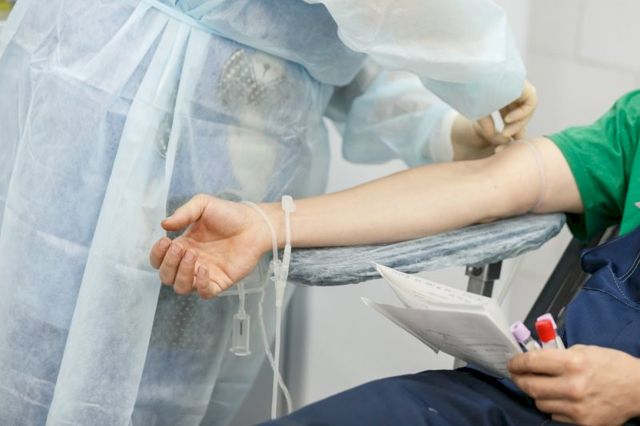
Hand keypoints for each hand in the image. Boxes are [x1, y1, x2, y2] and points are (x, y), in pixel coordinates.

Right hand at [149, 194, 272, 298]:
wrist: (255, 224)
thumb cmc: (230, 214)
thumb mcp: (203, 205)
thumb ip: (183, 213)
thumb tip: (164, 225)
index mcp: (183, 246)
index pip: (159, 260)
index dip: (157, 254)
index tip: (166, 241)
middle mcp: (191, 262)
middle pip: (166, 276)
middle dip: (168, 264)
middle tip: (181, 248)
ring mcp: (205, 274)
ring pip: (181, 288)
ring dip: (181, 274)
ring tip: (193, 255)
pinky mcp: (220, 281)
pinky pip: (204, 293)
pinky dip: (200, 284)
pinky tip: (205, 268)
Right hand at [473, 80, 537, 144]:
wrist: (471, 74)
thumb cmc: (471, 91)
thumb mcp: (478, 112)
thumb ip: (487, 125)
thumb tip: (498, 137)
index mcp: (502, 94)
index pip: (512, 112)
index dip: (512, 128)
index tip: (509, 141)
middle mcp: (513, 89)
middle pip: (521, 113)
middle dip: (516, 128)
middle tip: (508, 141)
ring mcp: (520, 86)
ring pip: (528, 110)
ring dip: (518, 124)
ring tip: (505, 132)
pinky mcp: (525, 84)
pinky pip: (531, 103)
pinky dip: (522, 114)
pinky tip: (508, 119)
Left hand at [508, 345, 639, 424]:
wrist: (638, 389)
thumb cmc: (612, 366)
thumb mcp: (584, 350)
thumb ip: (558, 355)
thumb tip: (534, 359)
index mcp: (572, 363)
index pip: (531, 362)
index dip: (516, 362)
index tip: (512, 363)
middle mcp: (572, 386)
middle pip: (529, 386)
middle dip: (519, 379)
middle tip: (517, 375)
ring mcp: (577, 408)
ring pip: (539, 403)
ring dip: (537, 394)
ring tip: (544, 386)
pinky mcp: (582, 423)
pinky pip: (554, 415)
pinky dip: (553, 407)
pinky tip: (560, 399)